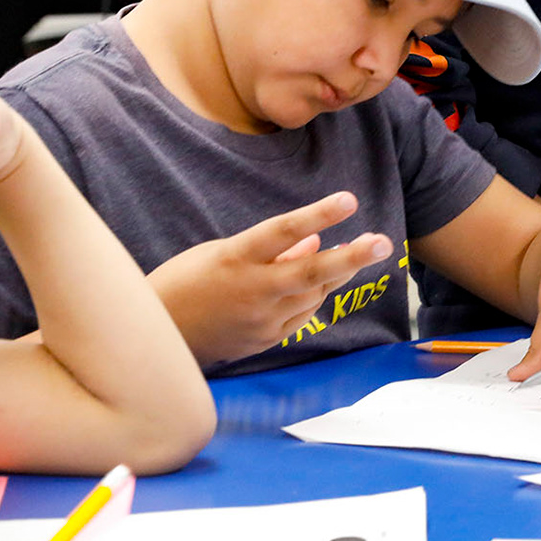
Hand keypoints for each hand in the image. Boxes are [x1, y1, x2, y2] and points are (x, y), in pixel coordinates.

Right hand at [146, 191, 391, 366]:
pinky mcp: (266, 339)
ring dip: (340, 269)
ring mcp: (260, 319)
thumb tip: (312, 241)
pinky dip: (317, 294)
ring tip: (364, 247)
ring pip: (314, 292)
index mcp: (234, 258)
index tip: (349, 200)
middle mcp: (252, 290)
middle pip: (311, 271)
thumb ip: (270, 249)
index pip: (283, 232)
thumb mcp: (221, 253)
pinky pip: (303, 313)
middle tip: (383, 241)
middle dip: (352, 256)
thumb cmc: (184, 282)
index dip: (318, 215)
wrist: (156, 338)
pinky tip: (326, 278)